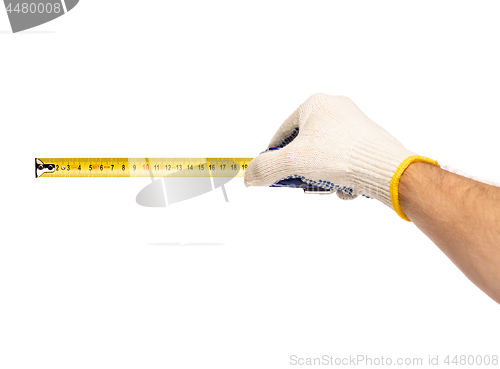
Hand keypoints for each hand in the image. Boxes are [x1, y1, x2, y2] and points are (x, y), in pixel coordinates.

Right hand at [244, 93, 437, 219]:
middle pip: (304, 146)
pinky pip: (343, 161)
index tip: (270, 175)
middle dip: (303, 169)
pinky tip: (347, 186)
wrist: (386, 168)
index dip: (273, 157)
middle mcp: (336, 109)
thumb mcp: (293, 162)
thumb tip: (249, 177)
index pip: (282, 133)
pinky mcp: (367, 141)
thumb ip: (266, 169)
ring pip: (324, 156)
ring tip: (330, 185)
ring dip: (322, 176)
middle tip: (303, 182)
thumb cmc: (340, 155)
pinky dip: (341, 176)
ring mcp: (354, 124)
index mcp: (315, 104)